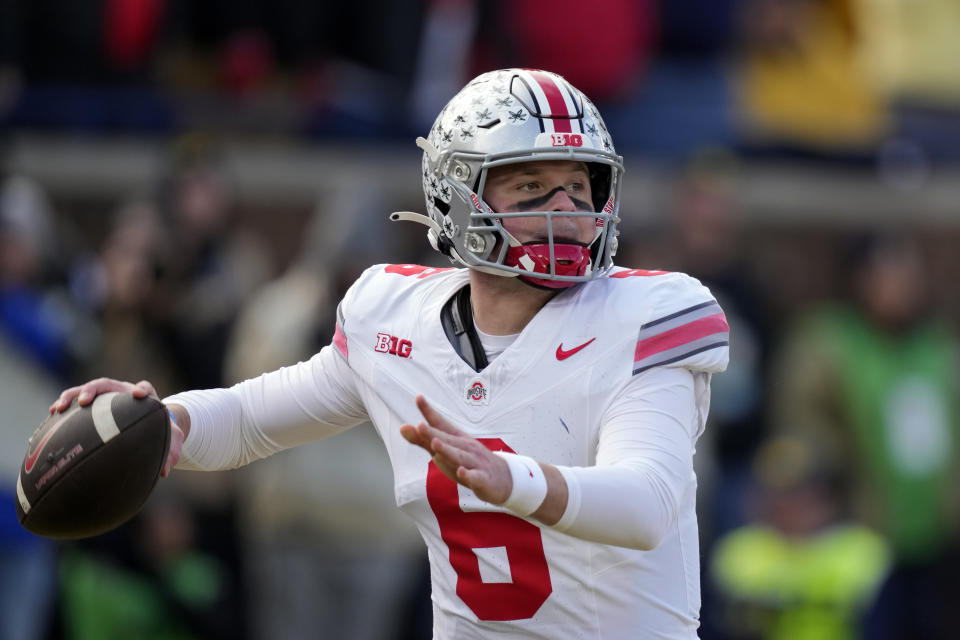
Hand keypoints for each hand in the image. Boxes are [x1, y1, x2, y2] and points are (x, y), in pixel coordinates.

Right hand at [49, 377, 181, 477]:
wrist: (148, 424)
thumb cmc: (159, 431)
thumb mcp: (169, 440)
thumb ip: (170, 452)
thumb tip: (165, 472)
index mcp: (144, 397)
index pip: (145, 388)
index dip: (143, 389)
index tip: (140, 394)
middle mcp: (122, 392)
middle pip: (107, 384)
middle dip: (93, 390)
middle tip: (84, 401)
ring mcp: (106, 396)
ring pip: (86, 390)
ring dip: (71, 396)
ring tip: (59, 407)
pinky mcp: (94, 404)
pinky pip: (76, 401)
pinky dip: (65, 405)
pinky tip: (52, 413)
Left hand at [400, 395, 511, 504]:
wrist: (503, 478)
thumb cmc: (468, 461)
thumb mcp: (444, 450)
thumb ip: (423, 440)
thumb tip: (402, 427)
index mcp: (456, 438)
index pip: (441, 424)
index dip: (429, 412)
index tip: (418, 397)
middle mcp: (465, 447)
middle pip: (447, 440)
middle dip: (433, 434)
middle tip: (419, 426)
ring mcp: (475, 463)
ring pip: (460, 456)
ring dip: (448, 451)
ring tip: (435, 445)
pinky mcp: (482, 480)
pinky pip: (475, 477)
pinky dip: (469, 475)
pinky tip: (461, 473)